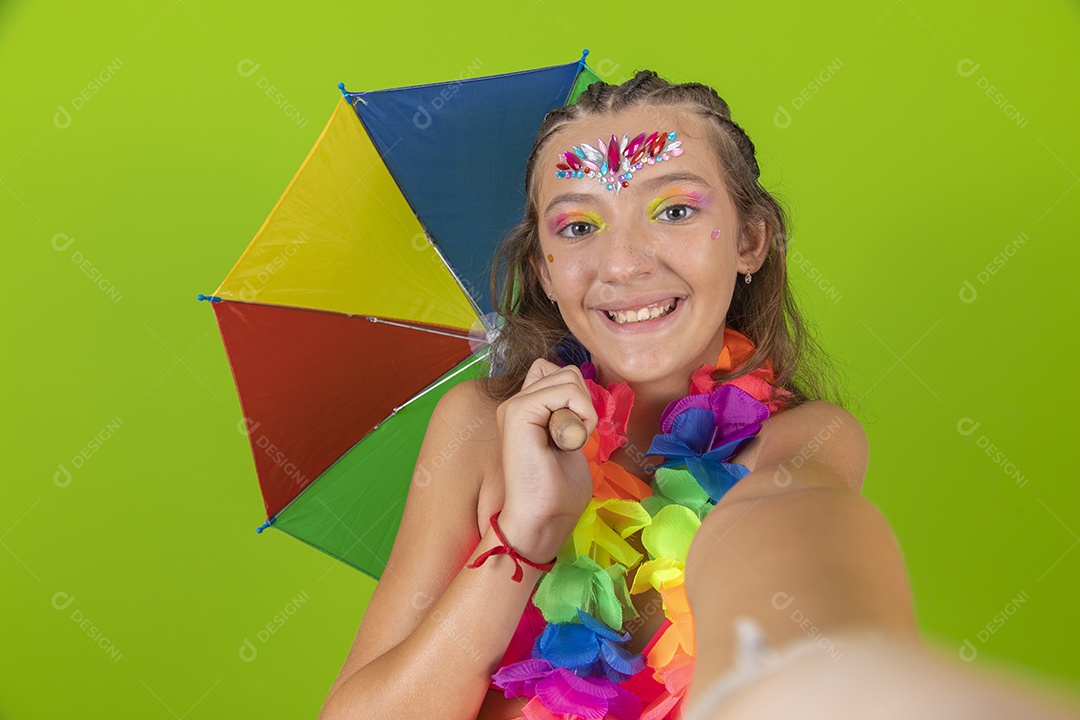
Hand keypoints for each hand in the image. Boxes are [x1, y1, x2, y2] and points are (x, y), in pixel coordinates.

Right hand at [494, 358, 597, 560]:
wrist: (542, 519)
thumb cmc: (559, 492)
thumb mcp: (570, 440)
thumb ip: (570, 411)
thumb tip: (581, 389)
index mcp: (526, 409)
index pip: (557, 372)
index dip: (578, 397)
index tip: (574, 433)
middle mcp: (516, 402)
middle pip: (567, 372)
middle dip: (583, 404)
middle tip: (571, 441)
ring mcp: (514, 405)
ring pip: (569, 378)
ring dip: (583, 412)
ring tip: (568, 443)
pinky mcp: (518, 412)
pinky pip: (565, 391)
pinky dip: (580, 416)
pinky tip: (568, 443)